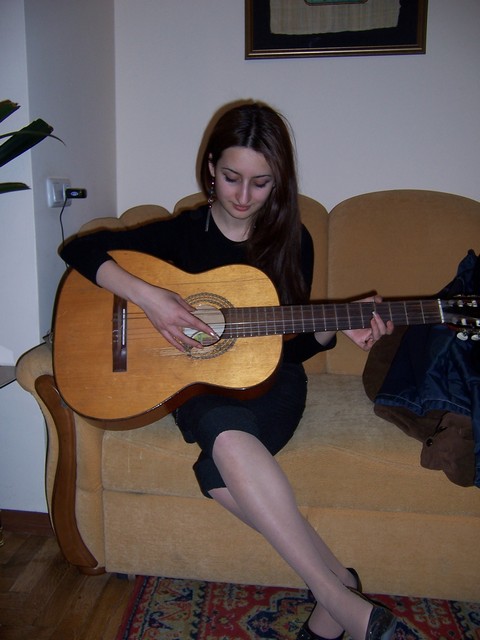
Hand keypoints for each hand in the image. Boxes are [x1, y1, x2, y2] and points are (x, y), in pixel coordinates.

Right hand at [96, 261, 217, 351]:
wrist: (145, 297)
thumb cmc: (161, 294)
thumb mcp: (176, 297)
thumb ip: (186, 306)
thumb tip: (194, 312)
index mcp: (178, 312)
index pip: (194, 322)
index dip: (204, 328)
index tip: (212, 333)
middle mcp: (173, 321)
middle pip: (189, 329)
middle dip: (200, 334)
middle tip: (208, 339)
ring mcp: (166, 326)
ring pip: (180, 338)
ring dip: (190, 343)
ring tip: (198, 347)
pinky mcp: (160, 329)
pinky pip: (169, 339)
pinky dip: (176, 345)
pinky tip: (182, 349)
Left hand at [342, 295, 393, 350]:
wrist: (341, 316)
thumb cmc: (353, 310)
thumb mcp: (362, 303)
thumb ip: (371, 299)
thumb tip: (379, 299)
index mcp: (376, 325)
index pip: (388, 329)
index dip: (391, 327)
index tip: (389, 320)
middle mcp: (373, 332)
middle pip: (384, 332)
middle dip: (381, 324)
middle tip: (375, 315)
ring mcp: (367, 338)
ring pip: (377, 337)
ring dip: (376, 329)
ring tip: (371, 320)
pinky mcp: (360, 342)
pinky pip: (366, 347)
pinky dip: (369, 345)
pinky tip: (367, 338)